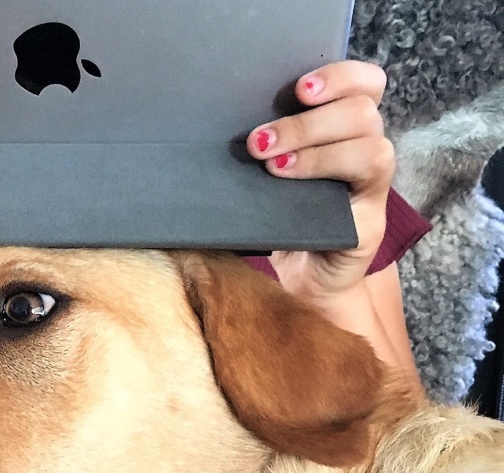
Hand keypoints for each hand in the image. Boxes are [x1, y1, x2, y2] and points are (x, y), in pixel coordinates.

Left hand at [246, 61, 393, 301]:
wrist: (299, 279)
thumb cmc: (278, 221)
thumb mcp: (269, 178)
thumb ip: (267, 146)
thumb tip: (218, 123)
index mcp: (344, 129)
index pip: (364, 84)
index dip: (340, 75)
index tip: (299, 88)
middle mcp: (365, 149)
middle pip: (361, 110)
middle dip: (306, 121)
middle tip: (259, 141)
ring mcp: (371, 183)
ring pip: (368, 142)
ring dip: (314, 145)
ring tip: (271, 162)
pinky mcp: (372, 216)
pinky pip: (367, 179)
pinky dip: (326, 170)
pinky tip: (288, 179)